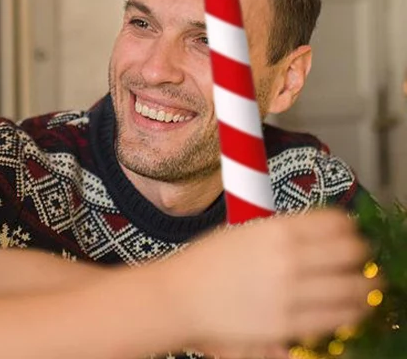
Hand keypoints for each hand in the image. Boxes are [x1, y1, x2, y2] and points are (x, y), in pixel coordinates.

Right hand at [169, 209, 375, 357]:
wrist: (181, 296)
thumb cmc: (208, 262)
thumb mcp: (246, 233)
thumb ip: (283, 235)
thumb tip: (322, 237)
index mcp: (275, 229)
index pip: (335, 222)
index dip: (350, 227)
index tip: (351, 231)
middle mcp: (288, 258)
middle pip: (351, 253)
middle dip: (362, 255)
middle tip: (362, 258)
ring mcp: (290, 293)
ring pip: (353, 289)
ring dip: (365, 286)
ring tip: (366, 287)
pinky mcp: (288, 325)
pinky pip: (338, 319)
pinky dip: (352, 313)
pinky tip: (351, 309)